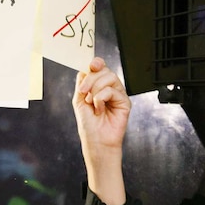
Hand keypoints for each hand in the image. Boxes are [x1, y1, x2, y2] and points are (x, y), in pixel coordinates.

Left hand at [73, 57, 129, 204]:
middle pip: (104, 70)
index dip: (96, 63)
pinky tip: (100, 108)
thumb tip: (84, 69)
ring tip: (92, 102)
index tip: (92, 64)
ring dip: (96, 88)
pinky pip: (112, 90)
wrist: (96, 142)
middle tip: (84, 91)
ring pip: (110, 77)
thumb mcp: (79, 101)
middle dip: (92, 78)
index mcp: (98, 87)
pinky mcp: (125, 102)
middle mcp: (108, 89)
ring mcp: (117, 95)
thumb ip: (82, 84)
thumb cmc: (88, 125)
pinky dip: (102, 98)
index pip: (99, 69)